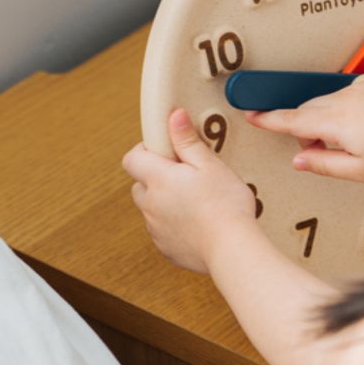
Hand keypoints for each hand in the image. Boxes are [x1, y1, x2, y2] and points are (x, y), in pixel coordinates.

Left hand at [122, 108, 258, 273]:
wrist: (231, 248)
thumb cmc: (226, 204)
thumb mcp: (210, 165)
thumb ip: (188, 141)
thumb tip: (173, 116)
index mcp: (158, 179)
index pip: (132, 159)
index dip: (145, 151)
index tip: (166, 151)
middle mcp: (150, 204)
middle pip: (141, 185)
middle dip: (157, 178)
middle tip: (186, 176)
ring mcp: (155, 229)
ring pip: (152, 209)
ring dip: (166, 202)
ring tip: (198, 202)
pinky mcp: (166, 248)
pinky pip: (163, 230)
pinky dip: (176, 224)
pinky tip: (200, 223)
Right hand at [245, 76, 363, 181]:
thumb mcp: (360, 170)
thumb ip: (324, 164)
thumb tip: (301, 160)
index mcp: (334, 121)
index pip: (291, 120)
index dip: (269, 119)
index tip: (252, 116)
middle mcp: (344, 99)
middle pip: (308, 110)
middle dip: (303, 127)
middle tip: (312, 148)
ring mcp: (361, 88)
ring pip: (329, 101)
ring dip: (326, 119)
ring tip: (347, 143)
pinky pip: (350, 95)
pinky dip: (346, 110)